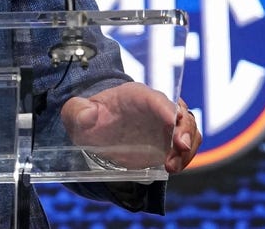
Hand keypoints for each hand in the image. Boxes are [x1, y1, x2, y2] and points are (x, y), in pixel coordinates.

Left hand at [61, 82, 201, 172]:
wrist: (95, 131)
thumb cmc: (87, 118)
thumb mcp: (76, 113)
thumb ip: (78, 110)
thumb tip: (89, 114)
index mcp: (135, 95)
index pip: (155, 97)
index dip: (166, 107)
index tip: (173, 119)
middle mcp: (156, 107)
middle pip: (181, 112)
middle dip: (184, 128)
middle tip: (179, 147)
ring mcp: (165, 126)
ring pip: (189, 131)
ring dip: (187, 148)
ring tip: (172, 166)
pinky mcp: (168, 144)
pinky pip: (186, 148)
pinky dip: (184, 158)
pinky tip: (171, 168)